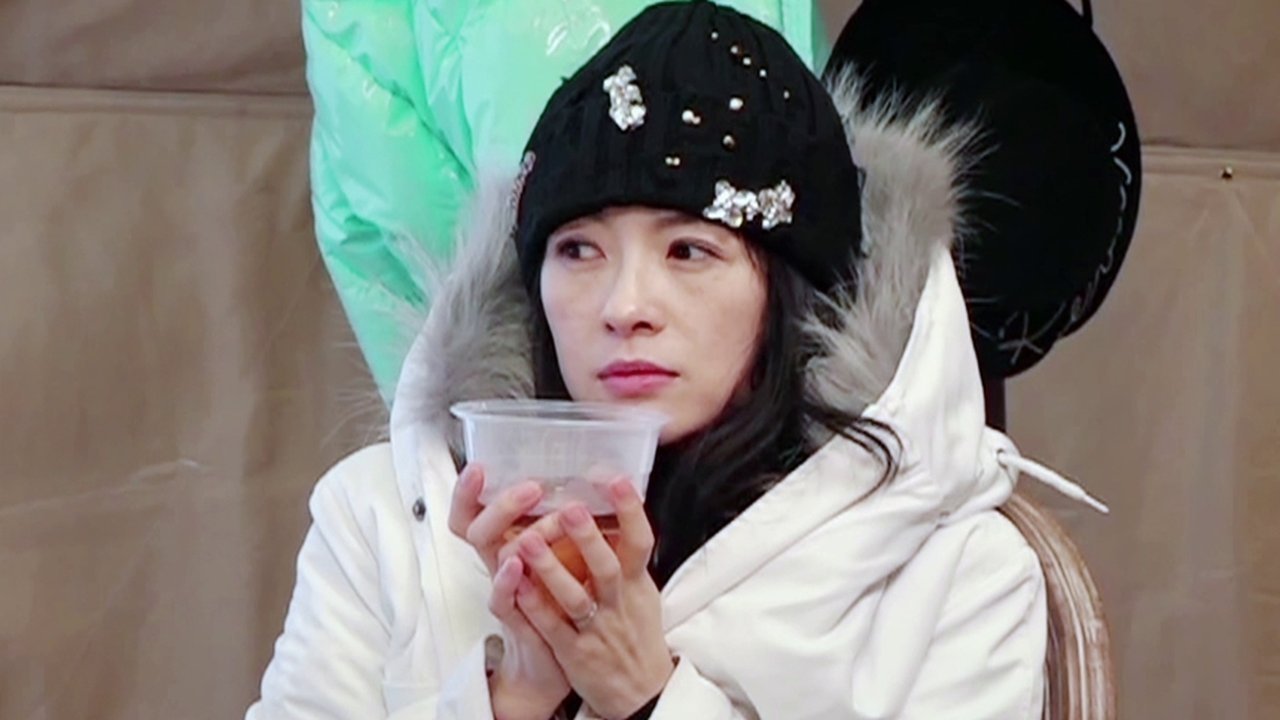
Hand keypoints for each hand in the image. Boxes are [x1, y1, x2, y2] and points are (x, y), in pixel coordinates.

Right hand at [448, 465, 570, 718]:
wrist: (558, 666)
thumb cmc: (562, 605)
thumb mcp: (565, 556)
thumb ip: (570, 523)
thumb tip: (594, 477)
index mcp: (512, 543)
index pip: (475, 512)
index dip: (469, 491)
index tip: (480, 465)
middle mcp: (502, 563)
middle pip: (477, 526)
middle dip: (499, 504)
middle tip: (529, 487)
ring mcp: (507, 591)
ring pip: (492, 555)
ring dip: (512, 534)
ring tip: (534, 519)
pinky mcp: (517, 619)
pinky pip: (502, 599)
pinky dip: (506, 580)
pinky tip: (516, 564)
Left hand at [515, 479, 673, 718]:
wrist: (640, 689)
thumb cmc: (634, 629)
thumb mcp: (641, 589)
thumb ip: (626, 554)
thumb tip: (614, 506)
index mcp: (636, 582)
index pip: (641, 540)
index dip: (630, 509)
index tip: (617, 478)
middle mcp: (618, 602)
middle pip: (607, 566)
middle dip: (587, 537)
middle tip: (569, 505)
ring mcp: (596, 628)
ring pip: (574, 598)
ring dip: (551, 569)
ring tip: (528, 541)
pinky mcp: (575, 652)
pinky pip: (552, 627)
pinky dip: (535, 605)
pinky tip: (516, 584)